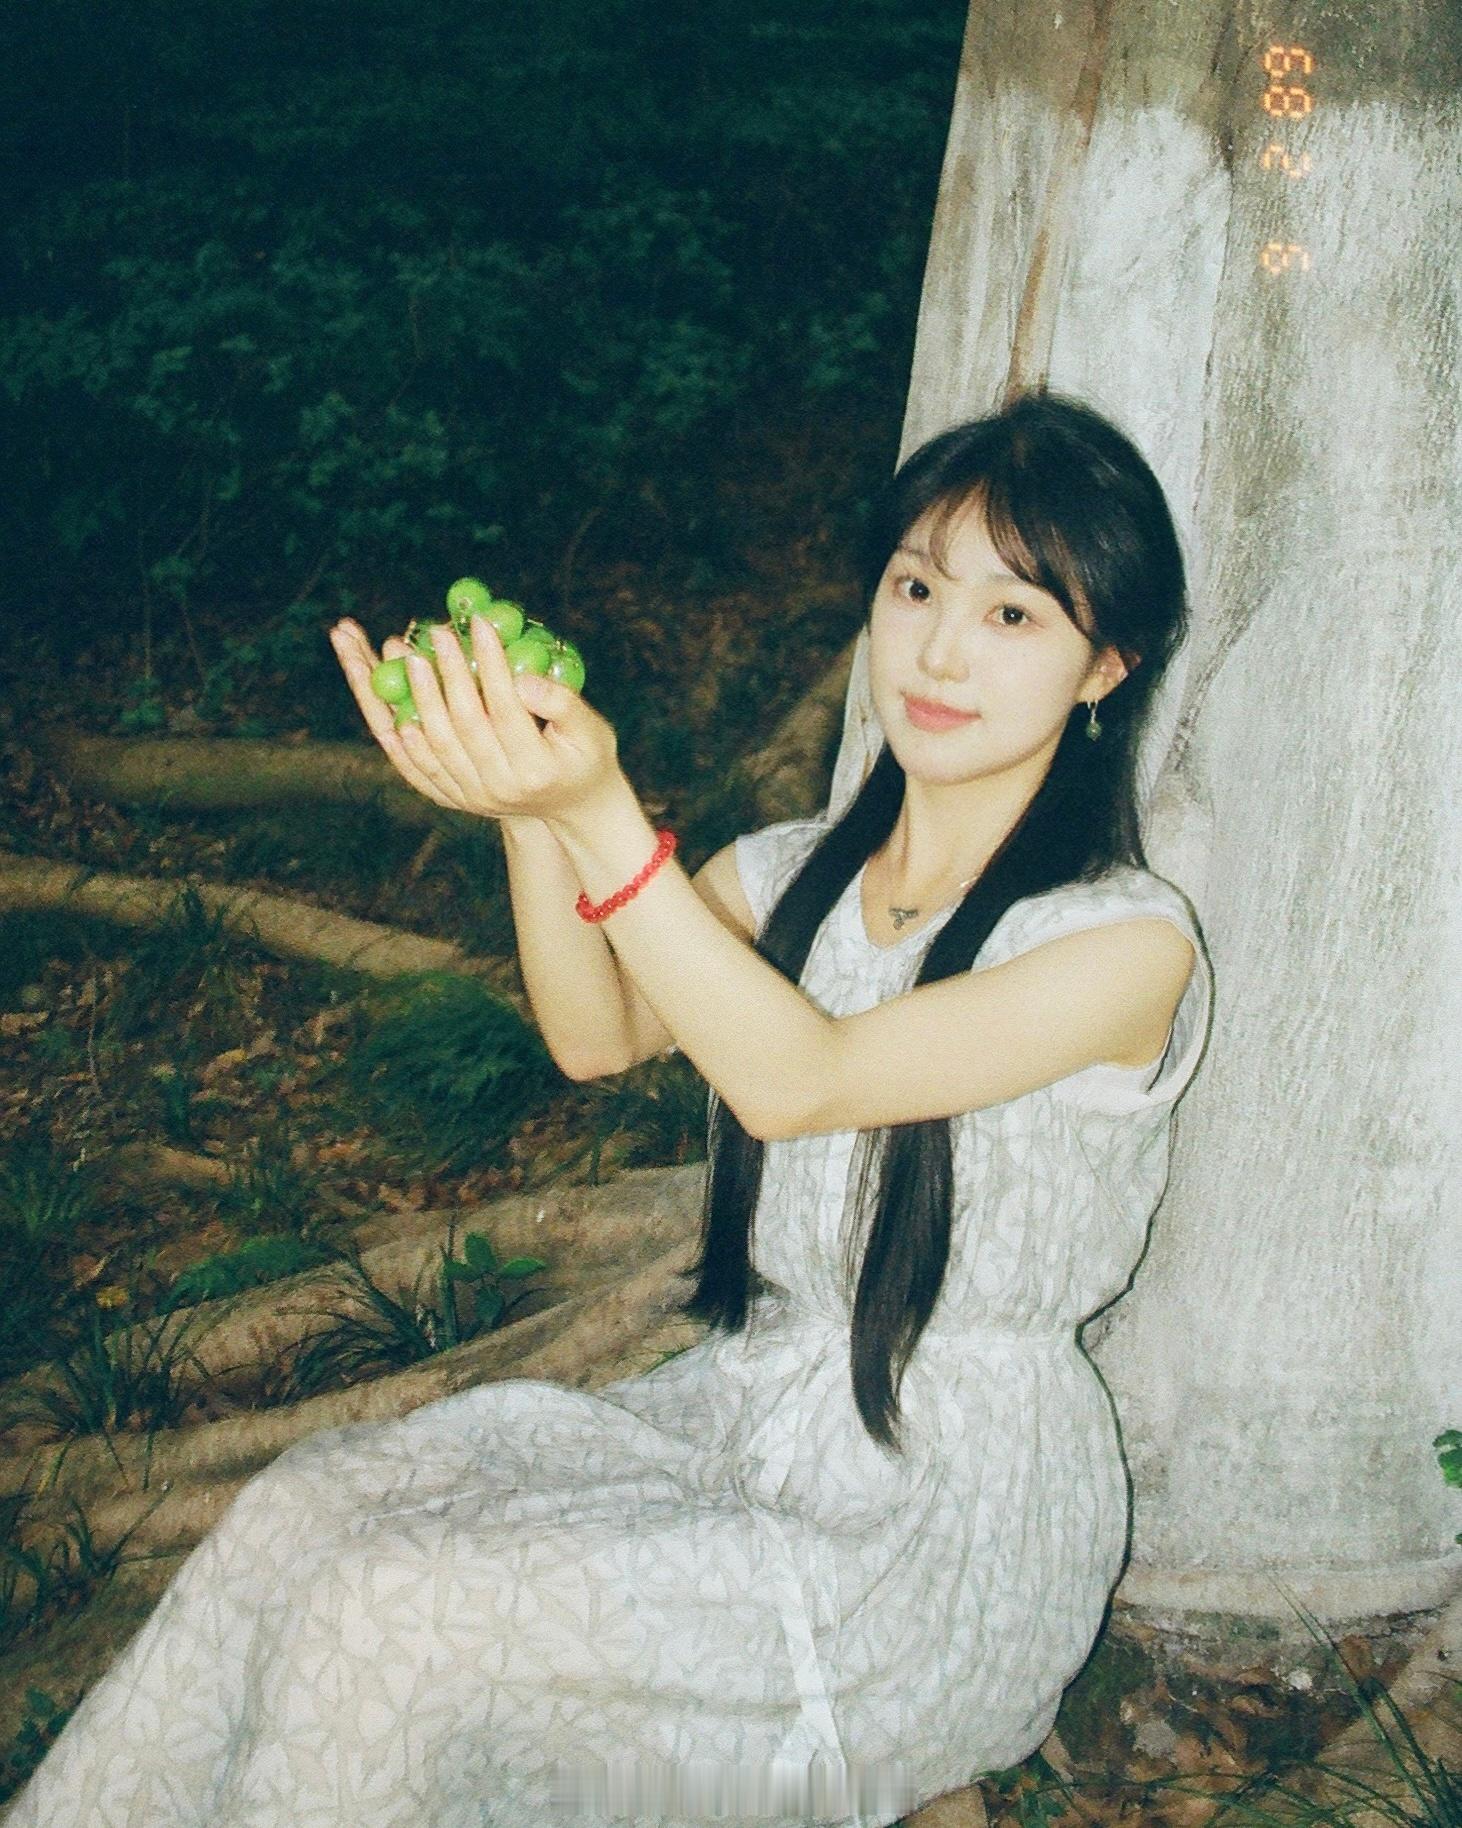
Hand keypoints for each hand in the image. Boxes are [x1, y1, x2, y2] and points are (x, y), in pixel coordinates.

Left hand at [329, 615, 619, 822]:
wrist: (572, 808)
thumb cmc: (586, 756)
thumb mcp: (591, 729)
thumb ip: (561, 701)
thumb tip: (520, 677)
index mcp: (535, 770)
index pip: (505, 710)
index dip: (490, 664)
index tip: (478, 622)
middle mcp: (499, 789)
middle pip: (462, 726)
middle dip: (446, 674)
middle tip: (435, 632)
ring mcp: (473, 798)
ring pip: (433, 745)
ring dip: (413, 696)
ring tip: (401, 652)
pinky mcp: (454, 800)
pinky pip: (418, 768)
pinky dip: (402, 738)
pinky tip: (393, 704)